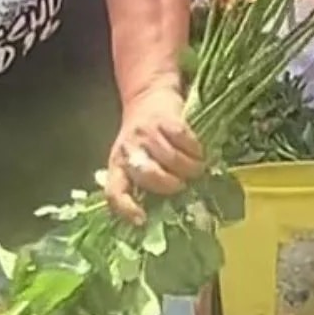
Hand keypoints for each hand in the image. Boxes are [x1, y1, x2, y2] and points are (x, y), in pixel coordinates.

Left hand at [106, 84, 204, 224]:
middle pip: (149, 175)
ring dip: (190, 168)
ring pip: (172, 159)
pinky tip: (198, 152)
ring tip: (197, 169)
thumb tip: (166, 213)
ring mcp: (146, 134)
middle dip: (171, 184)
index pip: (115, 192)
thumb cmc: (145, 138)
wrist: (147, 95)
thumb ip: (145, 182)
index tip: (143, 220)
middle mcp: (128, 150)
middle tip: (183, 185)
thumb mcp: (137, 159)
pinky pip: (184, 140)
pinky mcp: (164, 120)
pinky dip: (196, 150)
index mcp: (117, 165)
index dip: (126, 208)